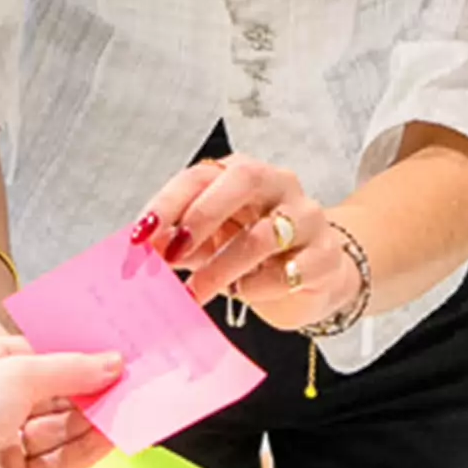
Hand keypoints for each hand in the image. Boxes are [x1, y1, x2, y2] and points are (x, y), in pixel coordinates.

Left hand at [0, 339, 121, 467]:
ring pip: (61, 429)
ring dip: (94, 418)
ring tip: (131, 404)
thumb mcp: (16, 372)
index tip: (109, 350)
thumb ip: (68, 369)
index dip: (72, 354)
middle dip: (89, 388)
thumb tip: (109, 364)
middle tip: (130, 378)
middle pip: (53, 395)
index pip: (35, 356)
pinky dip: (88, 448)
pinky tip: (114, 434)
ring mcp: (6, 446)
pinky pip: (62, 460)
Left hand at [136, 154, 356, 326]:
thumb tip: (142, 247)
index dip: (167, 202)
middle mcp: (278, 185)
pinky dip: (259, 288)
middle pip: (242, 180)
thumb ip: (176, 239)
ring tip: (195, 292)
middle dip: (201, 216)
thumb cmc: (251, 248)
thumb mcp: (209, 240)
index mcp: (241, 173)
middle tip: (171, 253)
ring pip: (263, 235)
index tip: (141, 234)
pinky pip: (290, 272)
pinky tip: (244, 294)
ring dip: (221, 268)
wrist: (312, 274)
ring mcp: (308, 218)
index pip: (200, 175)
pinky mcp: (327, 255)